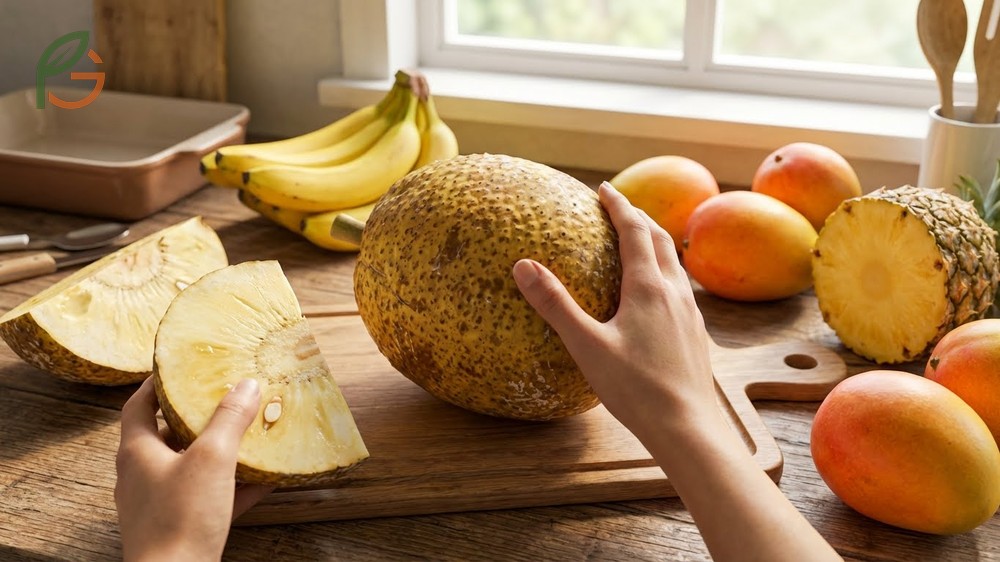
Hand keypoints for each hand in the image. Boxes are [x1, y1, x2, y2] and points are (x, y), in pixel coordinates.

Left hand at [115, 377, 273, 560]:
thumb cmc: (180, 519)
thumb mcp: (211, 459)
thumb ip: (229, 420)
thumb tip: (246, 384)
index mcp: (138, 452)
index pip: (139, 405)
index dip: (157, 383)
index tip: (181, 368)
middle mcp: (142, 475)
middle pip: (167, 435)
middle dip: (197, 417)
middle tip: (225, 398)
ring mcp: (159, 504)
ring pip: (190, 467)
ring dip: (219, 451)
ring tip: (250, 435)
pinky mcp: (179, 527)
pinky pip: (208, 497)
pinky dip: (232, 485)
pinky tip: (264, 478)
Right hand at [513, 181, 840, 561]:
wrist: (686, 426)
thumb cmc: (635, 389)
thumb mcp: (586, 346)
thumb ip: (555, 305)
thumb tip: (523, 266)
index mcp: (648, 287)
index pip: (634, 230)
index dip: (618, 205)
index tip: (602, 189)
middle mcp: (674, 292)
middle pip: (660, 239)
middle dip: (639, 218)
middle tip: (618, 208)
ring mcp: (689, 313)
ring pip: (675, 264)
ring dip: (656, 243)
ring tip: (638, 243)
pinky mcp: (695, 334)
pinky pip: (680, 289)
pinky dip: (665, 273)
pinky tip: (655, 295)